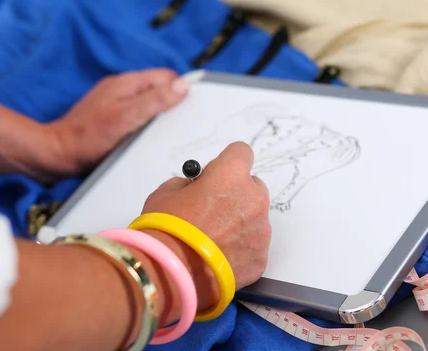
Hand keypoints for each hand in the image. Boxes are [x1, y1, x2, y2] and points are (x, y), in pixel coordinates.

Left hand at [48, 69, 187, 176]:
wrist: (57, 154)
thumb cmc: (88, 139)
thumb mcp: (127, 118)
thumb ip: (155, 100)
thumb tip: (182, 85)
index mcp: (127, 83)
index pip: (166, 77)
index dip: (181, 89)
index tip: (192, 106)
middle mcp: (121, 88)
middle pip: (158, 88)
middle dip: (171, 102)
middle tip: (178, 123)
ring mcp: (114, 102)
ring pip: (147, 101)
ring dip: (157, 114)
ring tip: (161, 131)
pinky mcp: (109, 117)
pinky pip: (135, 113)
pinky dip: (144, 122)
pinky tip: (143, 136)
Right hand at [141, 142, 271, 310]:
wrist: (172, 274)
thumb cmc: (166, 228)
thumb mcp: (165, 193)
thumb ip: (187, 185)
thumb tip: (195, 189)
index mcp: (231, 174)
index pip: (242, 152)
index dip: (227, 163)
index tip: (215, 175)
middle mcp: (254, 197)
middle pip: (253, 186)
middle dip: (237, 194)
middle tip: (213, 211)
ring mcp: (261, 229)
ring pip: (255, 217)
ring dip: (240, 222)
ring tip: (214, 241)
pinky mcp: (262, 257)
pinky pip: (254, 246)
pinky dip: (241, 249)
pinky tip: (219, 259)